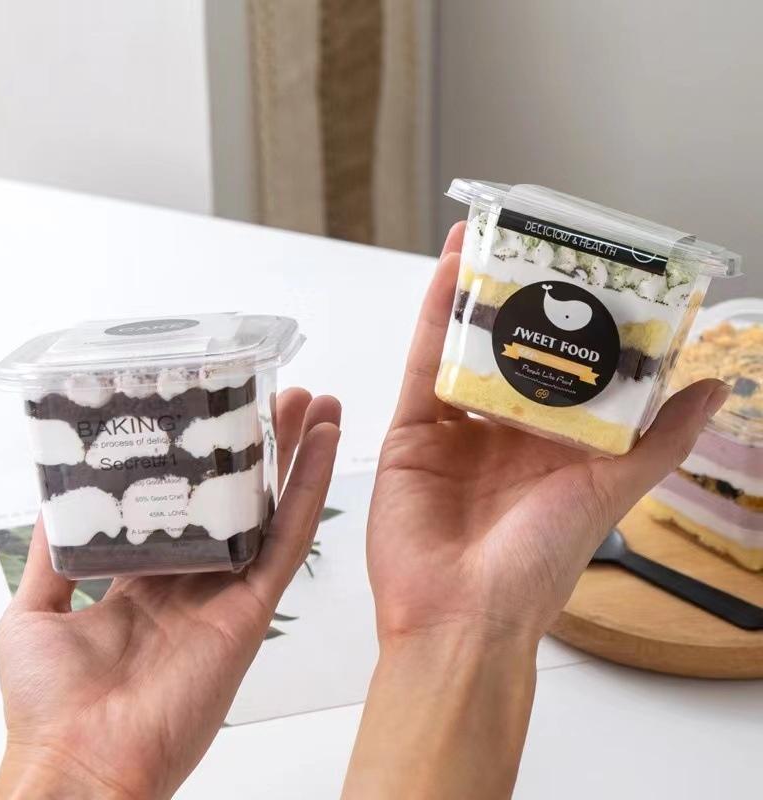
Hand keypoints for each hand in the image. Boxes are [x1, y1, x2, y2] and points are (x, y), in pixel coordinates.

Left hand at [0, 390, 340, 799]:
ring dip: (296, 456)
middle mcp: (195, 580)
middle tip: (280, 395)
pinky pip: (289, 540)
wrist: (82, 763)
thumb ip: (52, 556)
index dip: (206, 462)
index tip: (216, 416)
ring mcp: (230, 591)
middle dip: (262, 446)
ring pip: (273, 510)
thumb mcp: (33, 614)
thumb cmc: (49, 704)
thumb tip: (57, 501)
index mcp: (149, 581)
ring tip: (314, 405)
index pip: (187, 506)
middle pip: (239, 499)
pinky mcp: (255, 607)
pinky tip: (325, 445)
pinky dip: (310, 490)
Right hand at [368, 221, 728, 644]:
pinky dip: (434, 318)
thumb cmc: (535, 564)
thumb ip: (657, 440)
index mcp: (553, 447)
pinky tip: (447, 272)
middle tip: (529, 245)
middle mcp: (504, 433)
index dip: (575, 321)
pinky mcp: (411, 432)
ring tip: (484, 239)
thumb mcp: (607, 492)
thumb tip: (714, 387)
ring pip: (463, 349)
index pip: (567, 370)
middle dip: (518, 299)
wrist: (459, 614)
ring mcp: (454, 430)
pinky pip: (423, 366)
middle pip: (510, 351)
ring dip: (472, 296)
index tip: (585, 274)